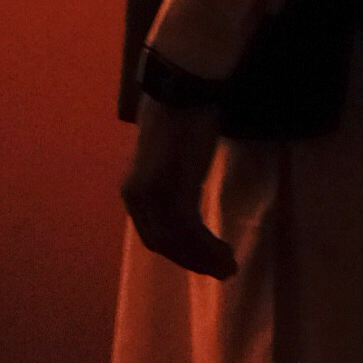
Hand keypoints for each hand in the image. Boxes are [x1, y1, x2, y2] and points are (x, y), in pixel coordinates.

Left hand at [123, 98, 237, 276]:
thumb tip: (186, 189)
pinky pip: (191, 231)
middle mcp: (138, 198)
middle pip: (163, 243)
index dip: (178, 252)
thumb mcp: (171, 155)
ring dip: (204, 259)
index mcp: (134, 190)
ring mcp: (155, 197)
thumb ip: (173, 178)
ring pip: (178, 242)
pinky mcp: (174, 192)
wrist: (183, 92)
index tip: (203, 259)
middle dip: (192, 261)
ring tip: (229, 266)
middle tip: (220, 270)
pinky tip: (226, 251)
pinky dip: (208, 247)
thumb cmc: (181, 115)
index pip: (153, 233)